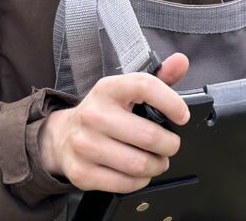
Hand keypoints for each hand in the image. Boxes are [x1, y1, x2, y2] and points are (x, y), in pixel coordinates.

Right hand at [38, 53, 190, 192]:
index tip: (182, 116)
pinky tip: (139, 172)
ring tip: (158, 160)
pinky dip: (140, 181)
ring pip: (139, 164)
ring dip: (157, 165)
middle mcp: (93, 115)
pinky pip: (124, 184)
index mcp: (108, 89)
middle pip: (148, 135)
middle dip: (169, 145)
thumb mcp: (128, 90)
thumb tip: (181, 62)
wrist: (63, 135)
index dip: (171, 102)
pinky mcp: (82, 172)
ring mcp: (85, 145)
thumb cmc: (105, 111)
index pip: (145, 87)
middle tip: (170, 145)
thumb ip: (159, 78)